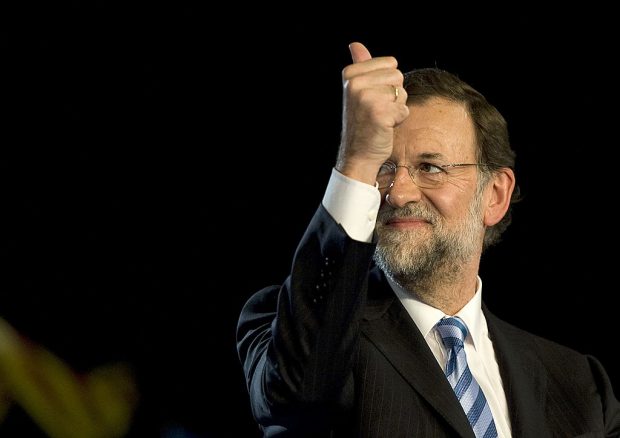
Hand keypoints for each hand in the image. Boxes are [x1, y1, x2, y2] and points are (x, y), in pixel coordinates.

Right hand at [335, 42, 408, 185]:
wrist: (358, 153)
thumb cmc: (363, 121)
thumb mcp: (359, 90)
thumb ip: (360, 65)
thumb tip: (355, 44)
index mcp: (350, 74)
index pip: (390, 63)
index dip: (387, 83)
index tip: (372, 98)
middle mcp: (355, 83)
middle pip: (398, 76)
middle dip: (394, 95)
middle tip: (377, 110)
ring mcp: (366, 98)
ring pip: (402, 92)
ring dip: (397, 107)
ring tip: (380, 118)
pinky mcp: (379, 113)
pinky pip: (404, 109)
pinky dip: (398, 120)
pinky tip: (384, 127)